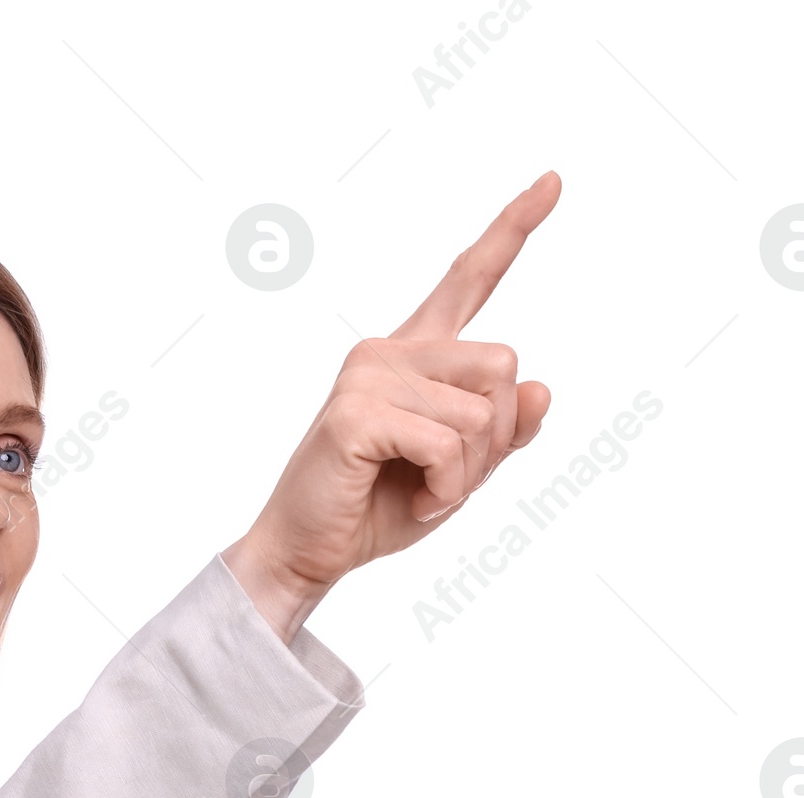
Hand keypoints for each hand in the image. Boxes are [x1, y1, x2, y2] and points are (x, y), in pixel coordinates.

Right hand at [222, 172, 560, 641]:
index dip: (512, 230)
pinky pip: (446, 445)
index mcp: (413, 355)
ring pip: (481, 412)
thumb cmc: (375, 510)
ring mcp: (369, 376)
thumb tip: (540, 389)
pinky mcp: (355, 412)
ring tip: (426, 495)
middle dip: (496, 436)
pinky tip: (416, 503)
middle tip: (449, 480)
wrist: (308, 553)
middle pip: (502, 360)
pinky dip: (445, 489)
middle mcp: (390, 351)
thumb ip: (500, 433)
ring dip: (468, 474)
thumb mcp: (457, 473)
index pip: (469, 280)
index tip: (553, 180)